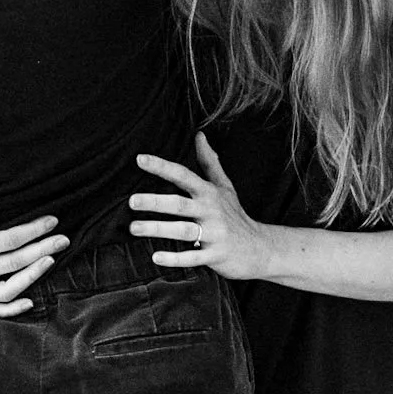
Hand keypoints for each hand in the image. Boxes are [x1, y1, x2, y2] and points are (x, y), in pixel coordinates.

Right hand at [0, 193, 67, 316]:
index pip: (7, 240)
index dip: (33, 231)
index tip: (52, 222)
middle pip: (13, 263)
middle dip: (42, 250)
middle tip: (63, 240)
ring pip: (7, 290)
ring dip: (33, 276)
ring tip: (50, 261)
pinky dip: (12, 309)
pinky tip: (31, 299)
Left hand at [129, 134, 271, 279]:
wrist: (260, 248)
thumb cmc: (236, 216)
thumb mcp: (225, 187)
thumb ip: (210, 162)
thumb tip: (199, 135)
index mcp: (209, 193)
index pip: (183, 176)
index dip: (162, 167)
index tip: (140, 159)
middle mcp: (211, 211)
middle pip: (179, 204)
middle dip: (155, 202)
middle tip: (132, 201)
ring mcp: (215, 234)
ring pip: (183, 230)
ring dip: (158, 229)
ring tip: (134, 228)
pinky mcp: (216, 255)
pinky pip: (193, 257)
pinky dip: (175, 258)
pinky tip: (156, 257)